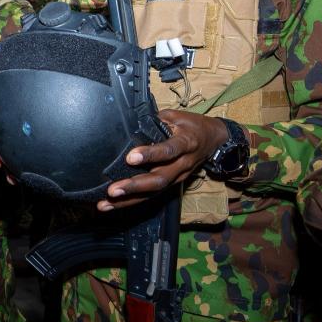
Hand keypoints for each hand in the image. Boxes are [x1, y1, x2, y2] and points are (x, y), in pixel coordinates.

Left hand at [98, 109, 229, 211]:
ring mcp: (178, 177)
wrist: (214, 140)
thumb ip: (156, 119)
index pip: (169, 150)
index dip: (151, 154)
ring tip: (107, 203)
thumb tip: (131, 121)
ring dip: (129, 200)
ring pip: (154, 192)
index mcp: (186, 143)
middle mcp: (182, 164)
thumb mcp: (177, 116)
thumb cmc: (192, 125)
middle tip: (113, 190)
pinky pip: (152, 196)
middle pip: (160, 179)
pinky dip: (131, 202)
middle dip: (135, 186)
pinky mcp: (172, 185)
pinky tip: (112, 205)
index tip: (131, 157)